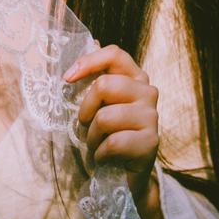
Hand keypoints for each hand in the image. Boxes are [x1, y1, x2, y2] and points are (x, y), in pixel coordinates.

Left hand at [62, 45, 159, 211]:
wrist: (122, 176)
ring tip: (96, 145)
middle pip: (104, 86)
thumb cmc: (107, 135)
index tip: (67, 79)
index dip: (88, 62)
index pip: (114, 54)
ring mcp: (152, 117)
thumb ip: (97, 77)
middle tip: (85, 126)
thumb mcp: (98, 104)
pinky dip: (100, 154)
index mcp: (135, 78)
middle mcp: (147, 92)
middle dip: (85, 110)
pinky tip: (105, 158)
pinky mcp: (151, 142)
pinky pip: (113, 143)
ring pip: (105, 117)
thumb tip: (93, 42)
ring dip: (91, 137)